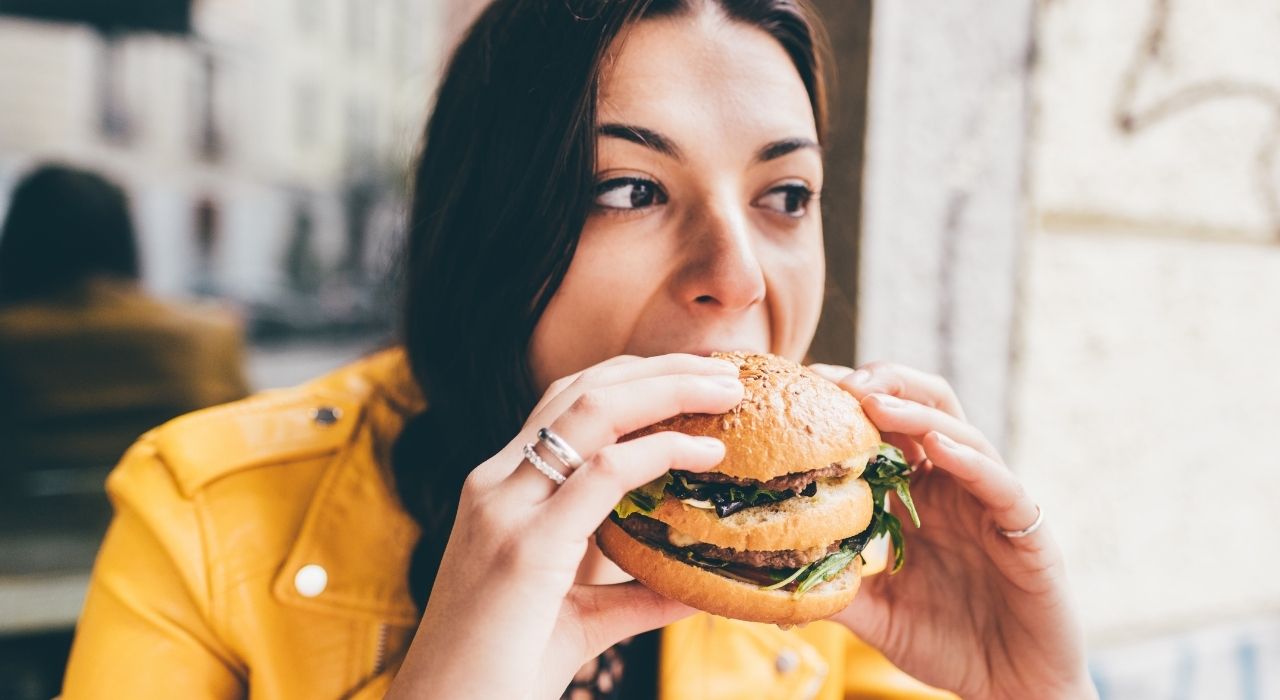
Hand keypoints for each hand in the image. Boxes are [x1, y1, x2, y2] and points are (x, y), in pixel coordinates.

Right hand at [388, 354, 743, 699]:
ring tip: (726, 389)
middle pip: (581, 388)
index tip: (693, 377)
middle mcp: (495, 485)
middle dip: (659, 368)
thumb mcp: (580, 618)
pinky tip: (706, 453)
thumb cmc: (504, 672)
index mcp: (500, 491)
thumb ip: (634, 593)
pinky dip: (662, 451)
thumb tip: (696, 586)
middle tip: (725, 369)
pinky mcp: (525, 545)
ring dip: (667, 388)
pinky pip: (603, 473)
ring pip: (591, 410)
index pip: (564, 403)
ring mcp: (505, 509)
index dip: (631, 377)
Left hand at [809, 362, 1096, 699]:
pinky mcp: (1026, 531)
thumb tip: (771, 572)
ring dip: (916, 413)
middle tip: (839, 380)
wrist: (1012, 691)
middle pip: (926, 408)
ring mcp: (991, 504)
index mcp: (919, 497)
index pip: (886, 429)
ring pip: (960, 434)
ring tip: (875, 400)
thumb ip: (835, 588)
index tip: (806, 385)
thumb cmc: (948, 646)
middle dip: (885, 383)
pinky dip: (970, 461)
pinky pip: (1000, 486)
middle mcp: (955, 488)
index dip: (851, 401)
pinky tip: (938, 448)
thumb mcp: (876, 614)